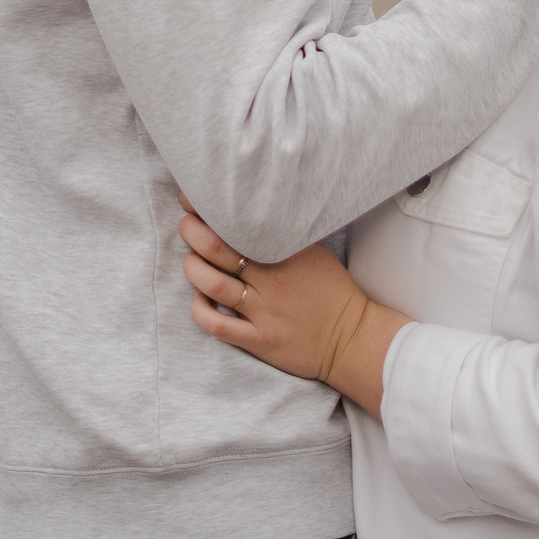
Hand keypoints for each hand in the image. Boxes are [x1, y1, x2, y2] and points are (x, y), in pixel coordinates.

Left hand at [180, 206, 407, 417]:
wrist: (353, 339)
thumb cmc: (333, 293)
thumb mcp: (315, 253)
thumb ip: (287, 234)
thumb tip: (257, 212)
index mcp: (285, 252)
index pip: (239, 223)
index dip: (209, 209)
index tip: (193, 199)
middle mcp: (271, 279)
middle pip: (217, 248)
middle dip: (192, 232)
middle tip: (185, 224)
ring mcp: (263, 311)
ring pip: (211, 283)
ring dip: (192, 268)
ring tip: (190, 260)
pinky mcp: (259, 340)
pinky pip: (217, 325)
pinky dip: (200, 308)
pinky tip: (199, 298)